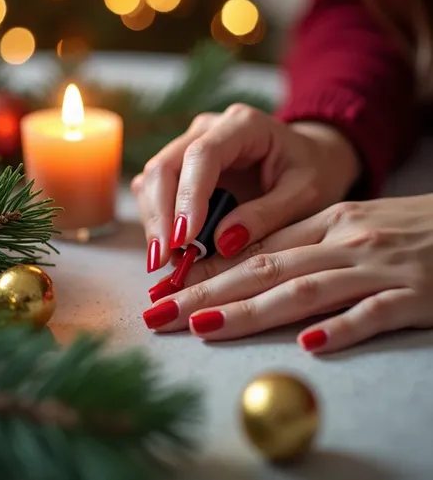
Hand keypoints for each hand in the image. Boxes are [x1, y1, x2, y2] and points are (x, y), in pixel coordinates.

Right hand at [132, 104, 359, 271]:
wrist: (312, 159)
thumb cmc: (313, 172)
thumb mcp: (305, 195)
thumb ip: (266, 216)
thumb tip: (220, 243)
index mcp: (243, 125)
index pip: (202, 155)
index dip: (188, 197)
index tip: (185, 240)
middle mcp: (209, 129)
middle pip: (165, 165)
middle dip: (160, 215)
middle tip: (163, 261)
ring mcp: (191, 144)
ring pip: (152, 179)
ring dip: (155, 221)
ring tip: (169, 262)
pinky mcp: (183, 167)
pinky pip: (157, 191)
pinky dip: (159, 221)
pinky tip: (172, 250)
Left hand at [143, 195, 432, 352]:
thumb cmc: (408, 228)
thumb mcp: (354, 224)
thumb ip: (305, 242)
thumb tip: (247, 264)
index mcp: (328, 223)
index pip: (257, 248)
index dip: (207, 269)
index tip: (165, 288)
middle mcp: (344, 242)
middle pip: (265, 267)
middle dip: (206, 292)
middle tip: (159, 313)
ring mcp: (377, 269)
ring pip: (305, 289)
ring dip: (251, 310)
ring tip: (204, 328)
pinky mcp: (414, 296)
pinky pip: (373, 313)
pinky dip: (341, 327)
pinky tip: (309, 345)